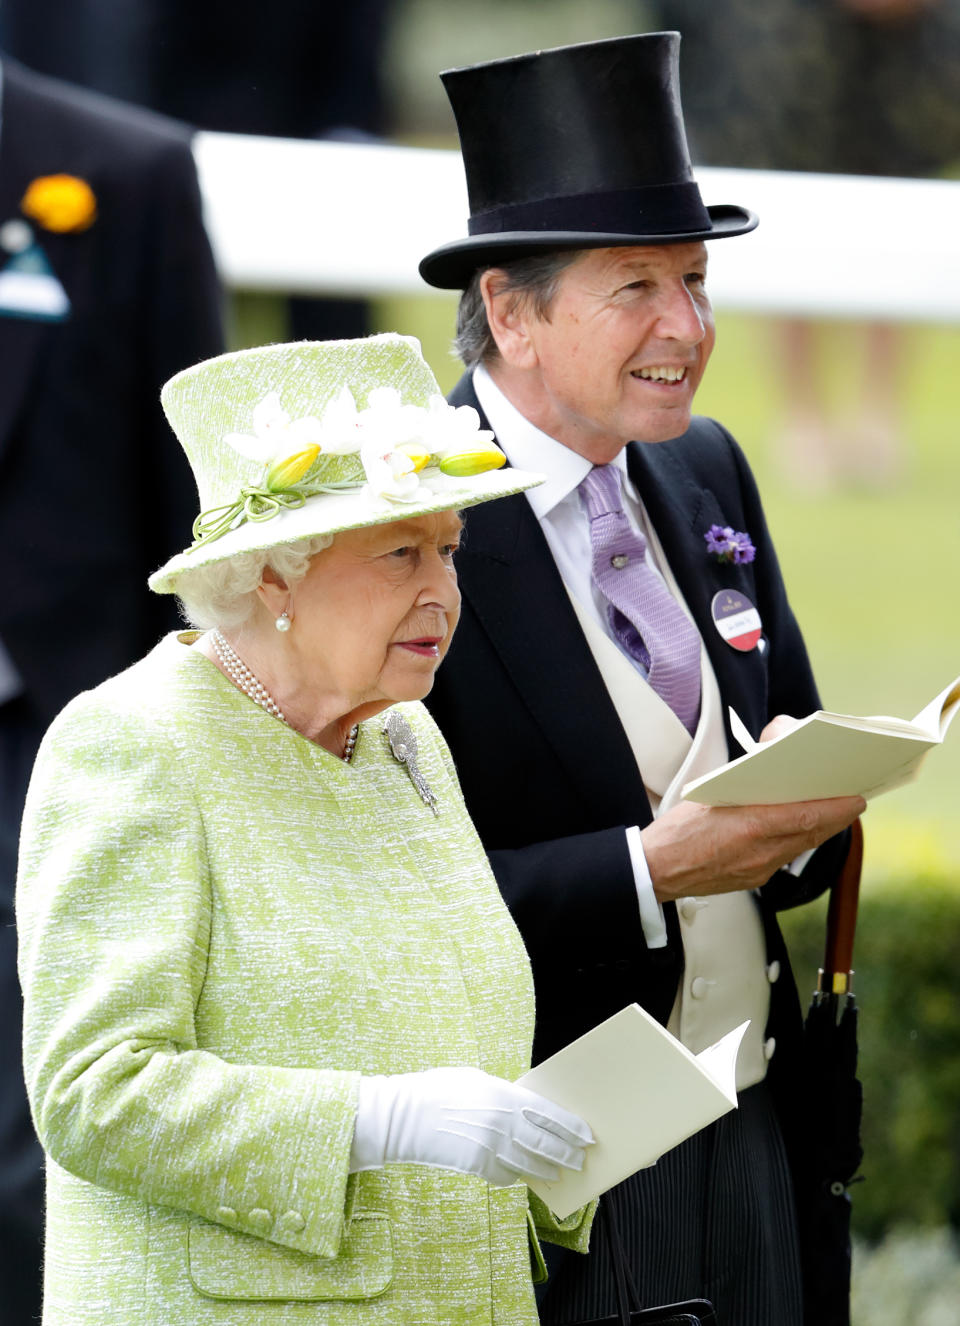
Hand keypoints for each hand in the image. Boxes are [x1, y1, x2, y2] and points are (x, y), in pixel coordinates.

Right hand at [349, 1066, 592, 1186]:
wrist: (405, 1117)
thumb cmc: (439, 1089)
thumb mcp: (475, 1080)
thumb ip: (503, 1094)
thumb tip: (523, 1106)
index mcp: (506, 1096)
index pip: (550, 1115)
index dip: (572, 1127)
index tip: (587, 1135)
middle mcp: (504, 1123)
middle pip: (547, 1143)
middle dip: (568, 1153)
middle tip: (580, 1159)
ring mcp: (492, 1148)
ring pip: (530, 1164)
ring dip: (548, 1169)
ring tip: (559, 1172)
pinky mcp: (478, 1167)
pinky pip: (506, 1176)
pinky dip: (517, 1176)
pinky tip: (523, 1176)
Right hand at [642, 795, 863, 902]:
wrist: (655, 871)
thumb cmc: (677, 829)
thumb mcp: (710, 794)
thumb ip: (744, 785)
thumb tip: (771, 768)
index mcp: (749, 826)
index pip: (806, 816)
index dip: (836, 808)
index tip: (856, 798)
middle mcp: (760, 853)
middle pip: (811, 834)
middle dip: (835, 818)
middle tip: (854, 802)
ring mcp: (758, 871)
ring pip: (800, 847)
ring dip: (818, 830)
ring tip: (832, 814)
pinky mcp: (753, 880)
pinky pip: (784, 858)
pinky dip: (797, 842)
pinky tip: (798, 831)